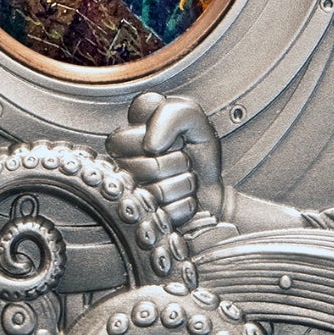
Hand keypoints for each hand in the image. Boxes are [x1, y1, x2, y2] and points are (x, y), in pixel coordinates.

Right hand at [106, 92, 220, 228]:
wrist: (212, 185)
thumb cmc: (198, 152)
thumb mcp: (193, 119)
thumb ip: (173, 113)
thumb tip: (151, 145)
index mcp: (125, 139)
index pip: (126, 138)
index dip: (163, 138)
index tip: (173, 139)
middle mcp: (121, 168)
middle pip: (149, 166)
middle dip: (178, 162)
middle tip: (182, 161)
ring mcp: (132, 197)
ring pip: (158, 191)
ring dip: (184, 183)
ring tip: (183, 178)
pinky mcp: (146, 220)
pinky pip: (168, 212)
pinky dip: (186, 204)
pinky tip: (182, 197)